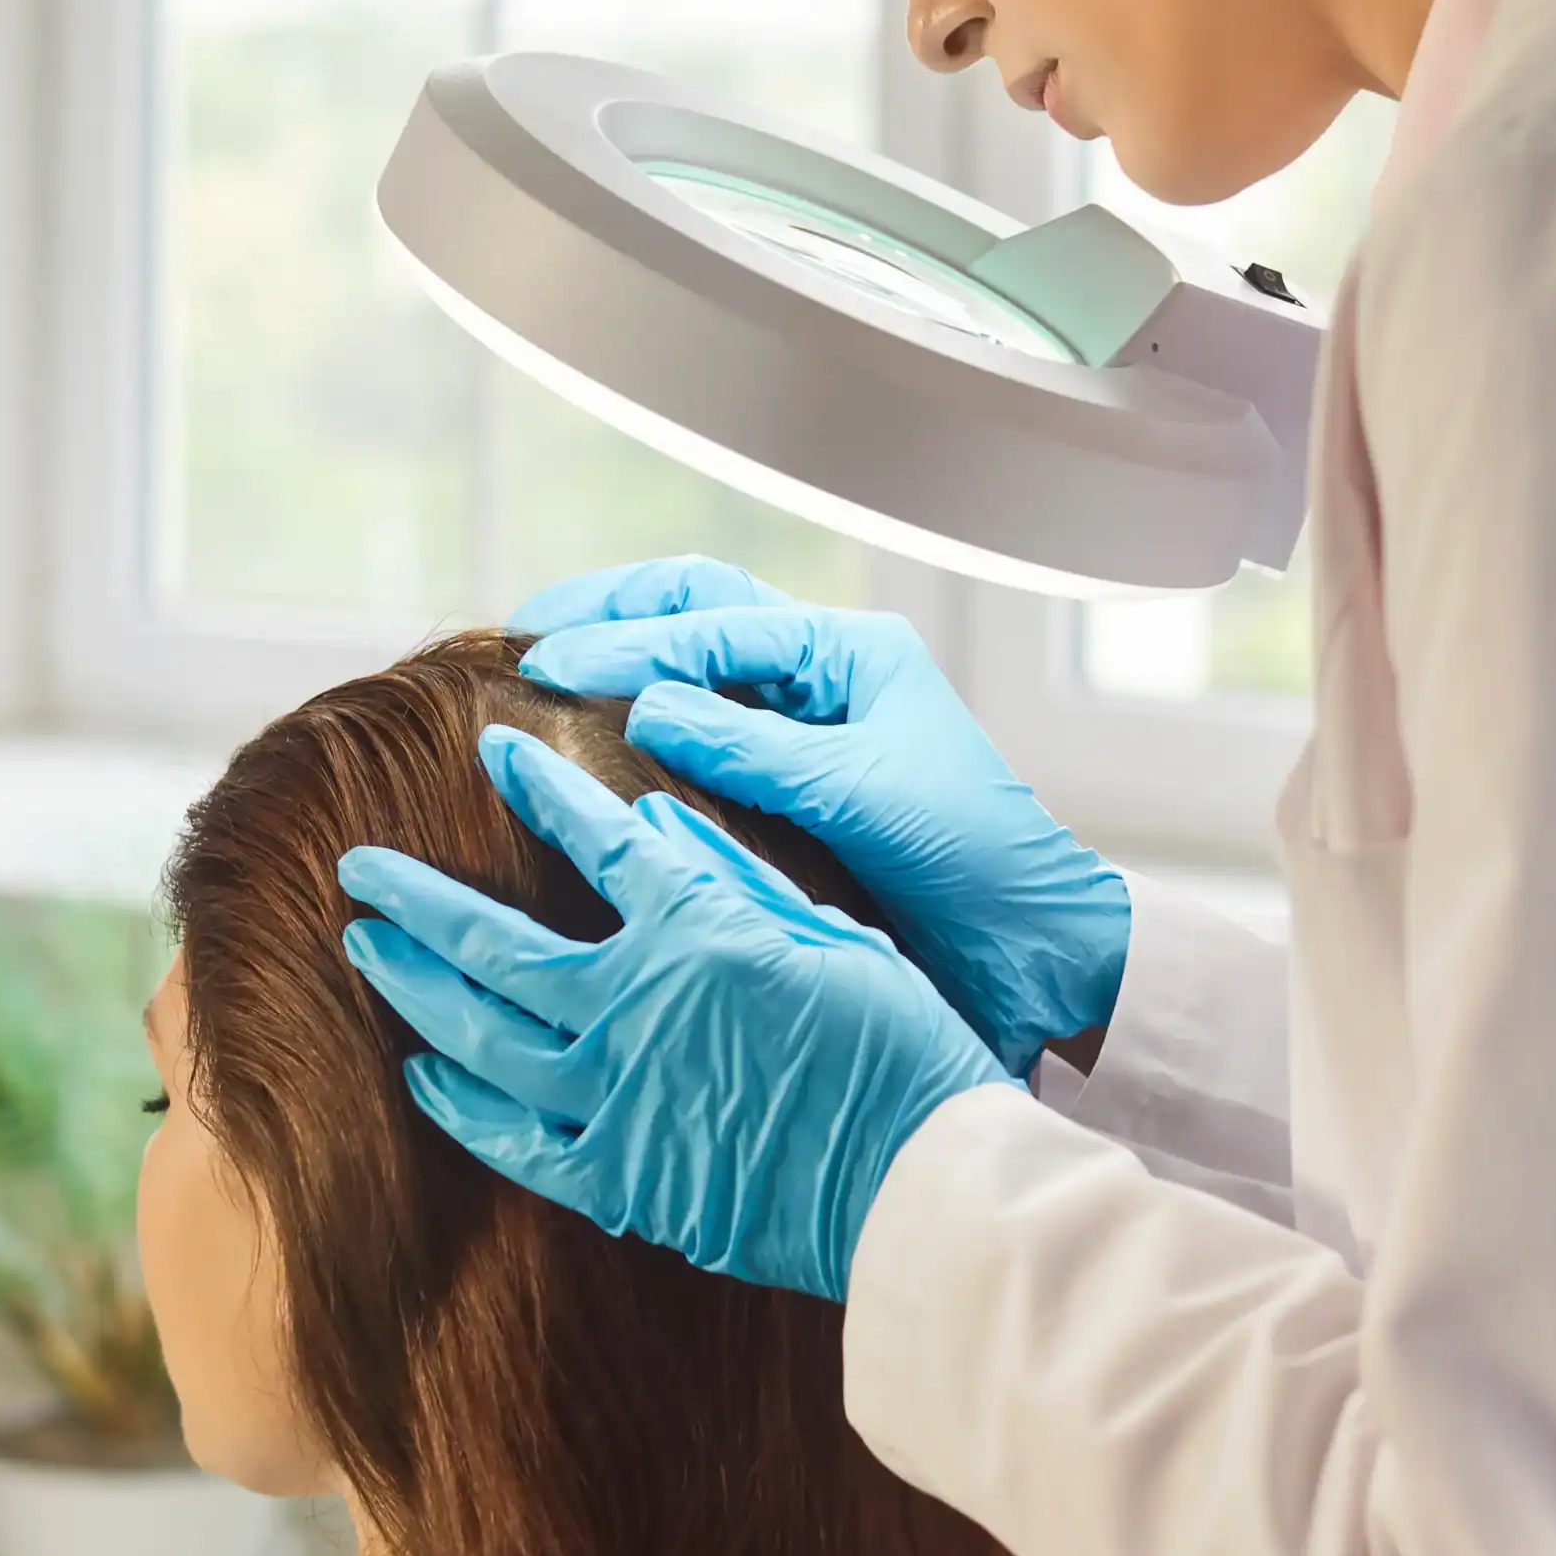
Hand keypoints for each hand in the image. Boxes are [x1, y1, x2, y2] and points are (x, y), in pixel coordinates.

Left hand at [336, 725, 1013, 1303]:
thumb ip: (738, 878)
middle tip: (358, 867)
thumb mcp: (836, 935)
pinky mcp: (617, 1175)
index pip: (595, 839)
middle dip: (413, 896)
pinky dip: (458, 1103)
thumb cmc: (901, 1049)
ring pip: (477, 1033)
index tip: (491, 748)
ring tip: (366, 947)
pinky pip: (510, 1137)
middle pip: (490, 942)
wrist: (919, 1182)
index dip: (538, 788)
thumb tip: (659, 825)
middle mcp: (634, 1004)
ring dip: (412, 984)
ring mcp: (613, 1094)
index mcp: (697, 930)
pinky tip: (423, 1072)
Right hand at [511, 558, 1128, 1076]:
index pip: (712, 619)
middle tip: (523, 638)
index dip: (623, 639)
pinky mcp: (798, 789)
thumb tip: (645, 702)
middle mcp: (826, 677)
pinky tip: (595, 755)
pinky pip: (709, 739)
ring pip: (697, 669)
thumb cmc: (972, 859)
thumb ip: (755, 748)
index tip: (545, 666)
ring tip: (541, 680)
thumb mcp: (861, 793)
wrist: (1032, 945)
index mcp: (850, 653)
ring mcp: (810, 730)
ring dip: (623, 661)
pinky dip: (647, 733)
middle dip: (610, 612)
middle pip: (697, 610)